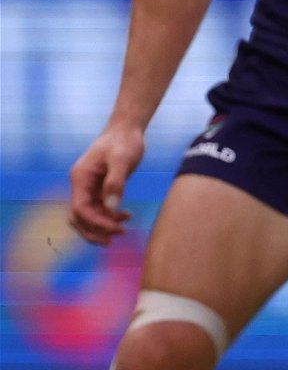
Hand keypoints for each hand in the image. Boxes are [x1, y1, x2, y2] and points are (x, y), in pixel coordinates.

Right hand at [67, 123, 144, 244]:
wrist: (127, 129)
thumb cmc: (124, 141)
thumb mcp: (122, 159)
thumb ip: (116, 183)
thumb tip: (112, 209)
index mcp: (80, 178)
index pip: (80, 209)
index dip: (95, 222)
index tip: (115, 228)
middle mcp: (81, 184)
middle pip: (78, 217)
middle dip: (93, 231)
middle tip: (113, 240)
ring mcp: (89, 187)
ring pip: (89, 215)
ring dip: (103, 226)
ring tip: (122, 231)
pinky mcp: (100, 188)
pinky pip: (100, 208)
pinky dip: (110, 216)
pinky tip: (127, 216)